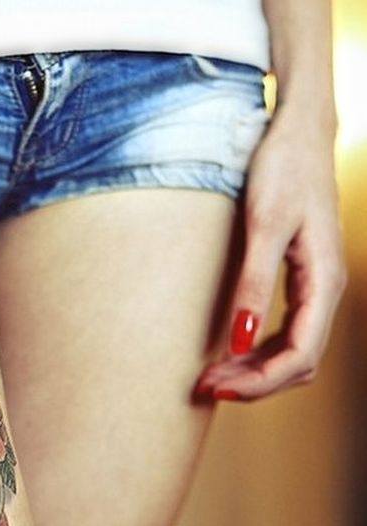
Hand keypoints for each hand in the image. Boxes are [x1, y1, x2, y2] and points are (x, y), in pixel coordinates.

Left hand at [195, 108, 346, 400]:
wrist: (295, 133)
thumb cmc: (282, 170)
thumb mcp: (264, 226)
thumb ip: (255, 284)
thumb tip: (243, 340)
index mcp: (324, 281)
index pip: (300, 355)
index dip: (260, 381)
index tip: (217, 388)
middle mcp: (325, 290)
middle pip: (297, 362)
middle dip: (253, 382)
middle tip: (204, 387)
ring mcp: (314, 286)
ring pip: (292, 350)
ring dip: (254, 369)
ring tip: (211, 376)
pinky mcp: (299, 278)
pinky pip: (285, 331)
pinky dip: (258, 349)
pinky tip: (229, 350)